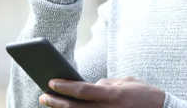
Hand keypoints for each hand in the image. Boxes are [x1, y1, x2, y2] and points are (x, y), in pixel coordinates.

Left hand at [39, 77, 164, 107]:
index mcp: (112, 95)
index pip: (82, 90)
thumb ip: (106, 83)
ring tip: (50, 105)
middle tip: (43, 96)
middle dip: (56, 102)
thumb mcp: (126, 81)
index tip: (50, 82)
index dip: (64, 87)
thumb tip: (90, 85)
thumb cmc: (144, 94)